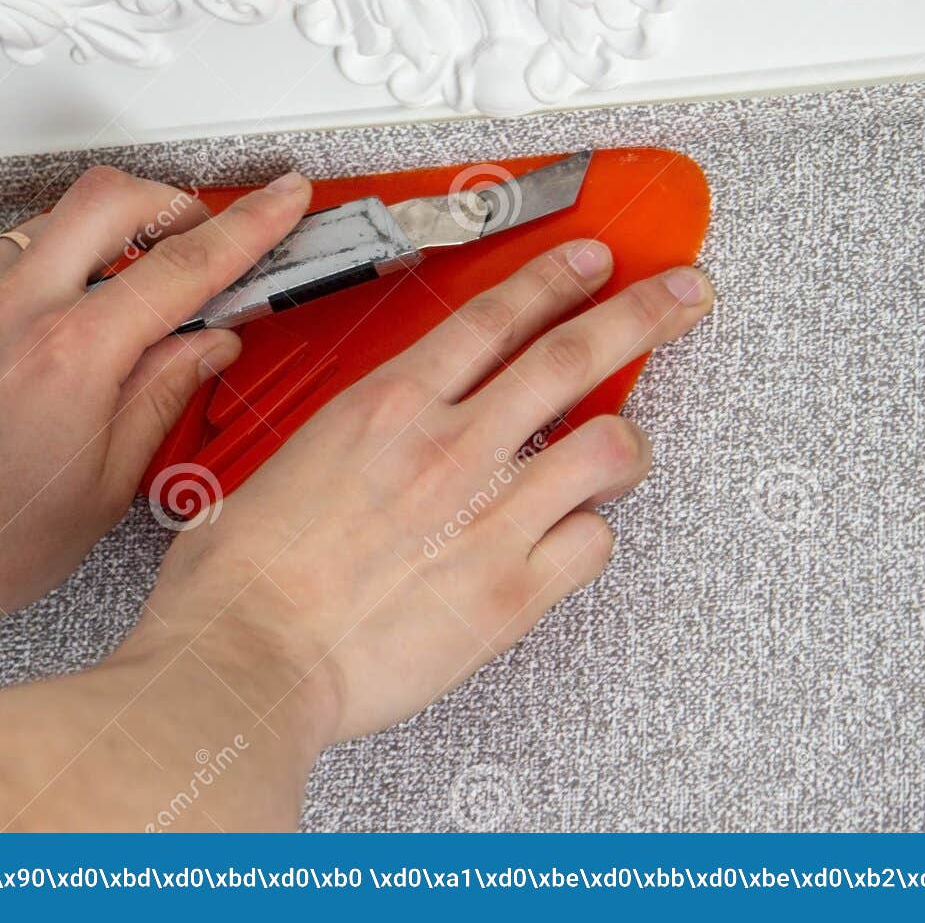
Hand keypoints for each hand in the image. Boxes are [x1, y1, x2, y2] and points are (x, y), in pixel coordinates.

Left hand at [0, 166, 313, 654]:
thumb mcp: (103, 488)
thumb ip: (162, 395)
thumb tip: (210, 342)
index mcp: (70, 357)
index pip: (184, 265)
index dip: (247, 224)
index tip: (280, 197)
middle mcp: (4, 313)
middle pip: (107, 198)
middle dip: (164, 201)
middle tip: (187, 235)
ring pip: (38, 231)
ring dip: (82, 254)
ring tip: (90, 317)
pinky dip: (13, 294)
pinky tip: (13, 352)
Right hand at [123, 242, 712, 743]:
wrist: (246, 661)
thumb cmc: (240, 580)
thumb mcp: (281, 466)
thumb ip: (348, 445)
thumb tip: (365, 449)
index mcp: (388, 407)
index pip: (496, 317)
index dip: (556, 280)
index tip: (591, 263)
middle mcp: (451, 449)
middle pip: (575, 354)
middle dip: (645, 312)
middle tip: (684, 294)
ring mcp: (490, 518)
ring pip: (610, 446)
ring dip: (631, 439)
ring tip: (628, 445)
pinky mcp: (511, 593)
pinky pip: (593, 543)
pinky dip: (593, 534)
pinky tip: (574, 535)